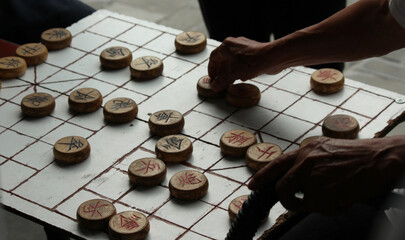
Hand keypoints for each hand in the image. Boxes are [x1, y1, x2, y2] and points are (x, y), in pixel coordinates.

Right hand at [208, 37, 274, 91]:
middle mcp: (234, 44)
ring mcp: (244, 47)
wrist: (272, 57)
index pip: (213, 58)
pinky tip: (242, 77)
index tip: (212, 78)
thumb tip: (214, 86)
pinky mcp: (253, 51)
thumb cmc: (252, 62)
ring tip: (230, 81)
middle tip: (220, 81)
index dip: (211, 69)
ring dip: (230, 71)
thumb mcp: (233, 74)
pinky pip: (242, 61)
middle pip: (223, 58)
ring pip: (233, 60)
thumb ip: (222, 81)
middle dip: (221, 71)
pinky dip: (239, 69)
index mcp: (226, 46)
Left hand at [248, 136, 404, 215]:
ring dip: (316, 204)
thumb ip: (306, 160)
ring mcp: (314, 179)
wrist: (379, 158)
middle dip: (288, 199)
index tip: (252, 186)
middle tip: (298, 202)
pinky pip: (321, 210)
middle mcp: (306, 163)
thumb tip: (293, 176)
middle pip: (282, 189)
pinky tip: (344, 196)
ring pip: (302, 203)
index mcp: (305, 151)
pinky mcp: (326, 193)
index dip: (261, 176)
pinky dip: (331, 208)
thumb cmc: (355, 154)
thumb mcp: (325, 148)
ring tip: (334, 194)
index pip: (276, 164)